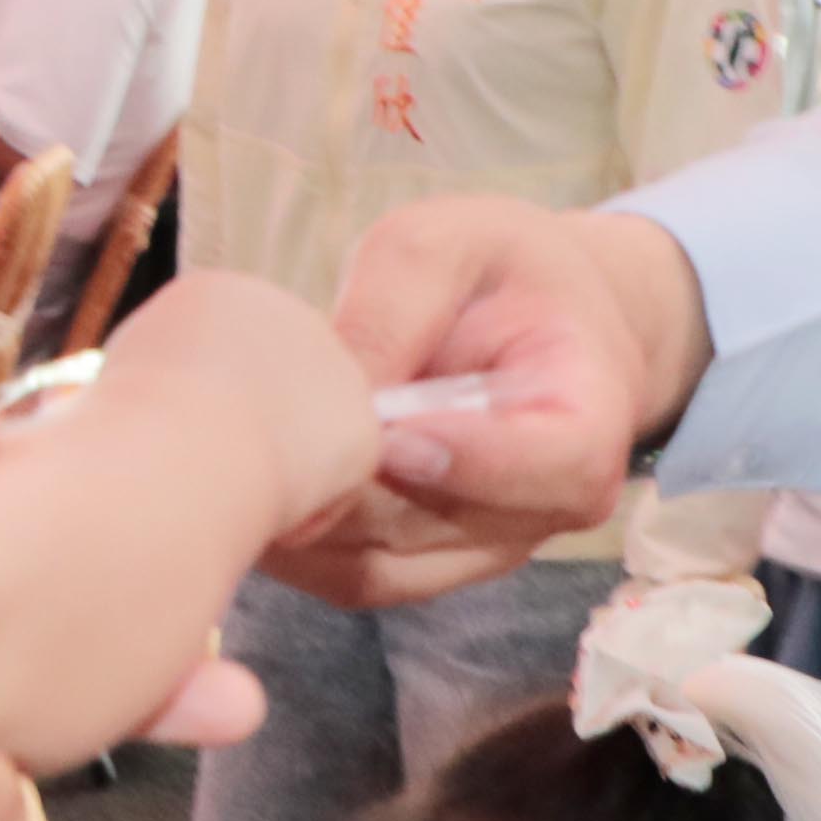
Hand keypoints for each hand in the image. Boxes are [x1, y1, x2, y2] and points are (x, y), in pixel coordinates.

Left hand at [270, 204, 713, 608]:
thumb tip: (339, 385)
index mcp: (588, 419)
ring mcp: (489, 546)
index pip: (549, 465)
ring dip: (307, 524)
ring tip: (232, 463)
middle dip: (346, 488)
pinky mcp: (431, 562)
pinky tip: (245, 490)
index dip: (464, 459)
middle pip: (439, 526)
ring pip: (384, 567)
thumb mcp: (451, 243)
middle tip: (257, 442)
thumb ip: (398, 304)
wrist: (536, 319)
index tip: (387, 432)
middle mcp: (549, 505)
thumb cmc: (498, 270)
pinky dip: (298, 548)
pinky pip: (356, 577)